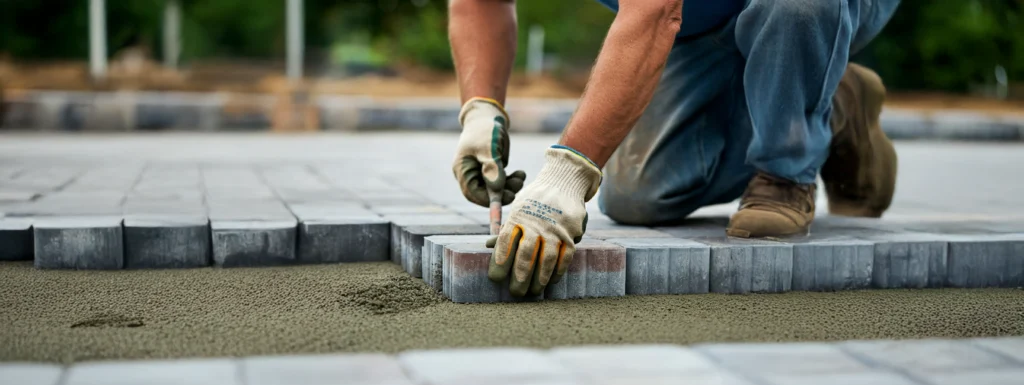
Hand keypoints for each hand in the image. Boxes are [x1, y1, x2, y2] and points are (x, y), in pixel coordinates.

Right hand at [453, 98, 526, 206]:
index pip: (473, 193)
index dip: (489, 200)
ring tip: (521, 176)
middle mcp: (469, 174)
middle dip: (502, 193)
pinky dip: (510, 180)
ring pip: (494, 189)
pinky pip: (500, 182)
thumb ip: (492, 167)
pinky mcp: (490, 170)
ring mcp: (479, 173)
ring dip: (509, 186)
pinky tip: (520, 173)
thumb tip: (497, 189)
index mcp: (462, 170)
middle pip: (484, 194)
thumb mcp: (488, 147)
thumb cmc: (485, 129)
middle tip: (518, 187)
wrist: (488, 117)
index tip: (507, 198)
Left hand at [486, 145, 602, 296]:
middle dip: (520, 276)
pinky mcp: (571, 232)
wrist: (563, 181)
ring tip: (534, 291)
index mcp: (518, 217)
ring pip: (547, 258)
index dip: (499, 261)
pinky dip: (559, 270)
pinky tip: (552, 281)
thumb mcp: (518, 208)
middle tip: (515, 292)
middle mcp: (536, 223)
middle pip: (526, 254)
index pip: (505, 242)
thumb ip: (507, 228)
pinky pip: (566, 255)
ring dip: (540, 278)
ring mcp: (555, 228)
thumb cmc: (535, 199)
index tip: (495, 278)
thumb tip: (488, 246)